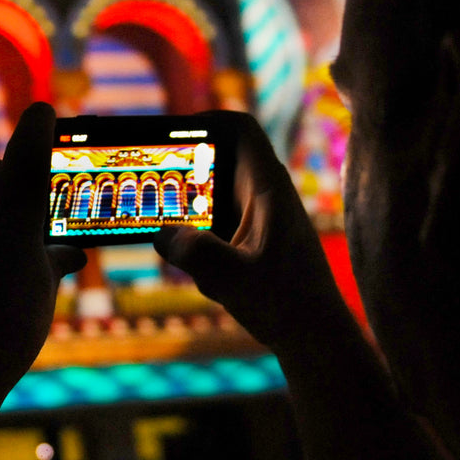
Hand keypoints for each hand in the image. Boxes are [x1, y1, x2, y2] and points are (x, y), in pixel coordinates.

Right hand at [154, 111, 348, 352]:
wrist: (315, 339)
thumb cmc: (288, 306)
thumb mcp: (236, 281)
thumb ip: (200, 255)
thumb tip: (163, 233)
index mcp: (267, 190)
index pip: (241, 129)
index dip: (205, 120)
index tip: (169, 134)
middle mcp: (262, 197)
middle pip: (217, 158)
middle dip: (180, 167)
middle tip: (144, 178)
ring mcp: (256, 220)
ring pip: (211, 194)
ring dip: (182, 205)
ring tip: (151, 218)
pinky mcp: (249, 243)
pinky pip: (212, 222)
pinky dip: (190, 233)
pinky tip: (180, 260)